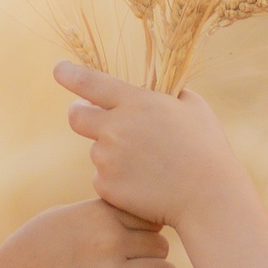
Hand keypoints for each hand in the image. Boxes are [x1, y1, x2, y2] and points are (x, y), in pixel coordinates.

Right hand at [0, 201, 175, 267]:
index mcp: (98, 214)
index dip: (143, 232)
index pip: (150, 216)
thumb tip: (129, 201)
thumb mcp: (61, 218)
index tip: (130, 244)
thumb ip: (97, 212)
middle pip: (161, 245)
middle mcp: (108, 241)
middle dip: (149, 258)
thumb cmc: (29, 254)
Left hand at [55, 62, 253, 236]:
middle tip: (94, 119)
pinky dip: (117, 181)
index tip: (59, 70)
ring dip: (111, 154)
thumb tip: (159, 91)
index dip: (69, 74)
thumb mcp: (195, 108)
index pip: (89, 82)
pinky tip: (143, 185)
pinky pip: (102, 178)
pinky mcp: (106, 187)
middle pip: (76, 117)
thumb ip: (170, 95)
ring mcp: (107, 159)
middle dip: (80, 114)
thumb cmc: (207, 150)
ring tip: (146, 165)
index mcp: (135, 102)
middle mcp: (114, 128)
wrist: (208, 197)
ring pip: (96, 151)